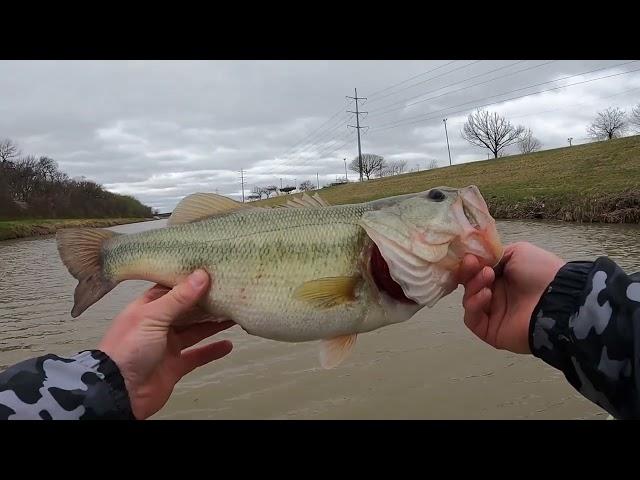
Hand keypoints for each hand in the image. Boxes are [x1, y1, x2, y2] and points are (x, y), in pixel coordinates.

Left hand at [99, 270, 233, 418]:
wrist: (119, 392)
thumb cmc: (126, 350)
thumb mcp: (153, 317)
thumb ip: (179, 298)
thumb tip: (201, 275)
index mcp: (148, 308)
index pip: (172, 289)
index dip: (190, 281)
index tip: (211, 271)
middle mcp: (157, 325)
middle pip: (187, 310)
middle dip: (206, 302)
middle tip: (228, 292)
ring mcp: (167, 346)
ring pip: (195, 331)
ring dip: (213, 324)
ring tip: (233, 314)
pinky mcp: (174, 366)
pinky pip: (197, 356)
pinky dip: (212, 351)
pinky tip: (227, 345)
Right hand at [458, 242, 565, 353]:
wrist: (557, 299)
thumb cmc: (540, 272)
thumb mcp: (518, 252)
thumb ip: (495, 254)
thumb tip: (478, 259)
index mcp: (503, 277)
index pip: (476, 271)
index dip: (470, 264)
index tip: (470, 256)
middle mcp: (497, 295)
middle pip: (469, 285)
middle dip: (468, 273)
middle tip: (474, 264)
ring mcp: (493, 314)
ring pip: (469, 301)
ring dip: (473, 286)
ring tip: (487, 277)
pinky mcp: (490, 331)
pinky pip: (472, 319)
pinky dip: (474, 305)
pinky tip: (487, 295)